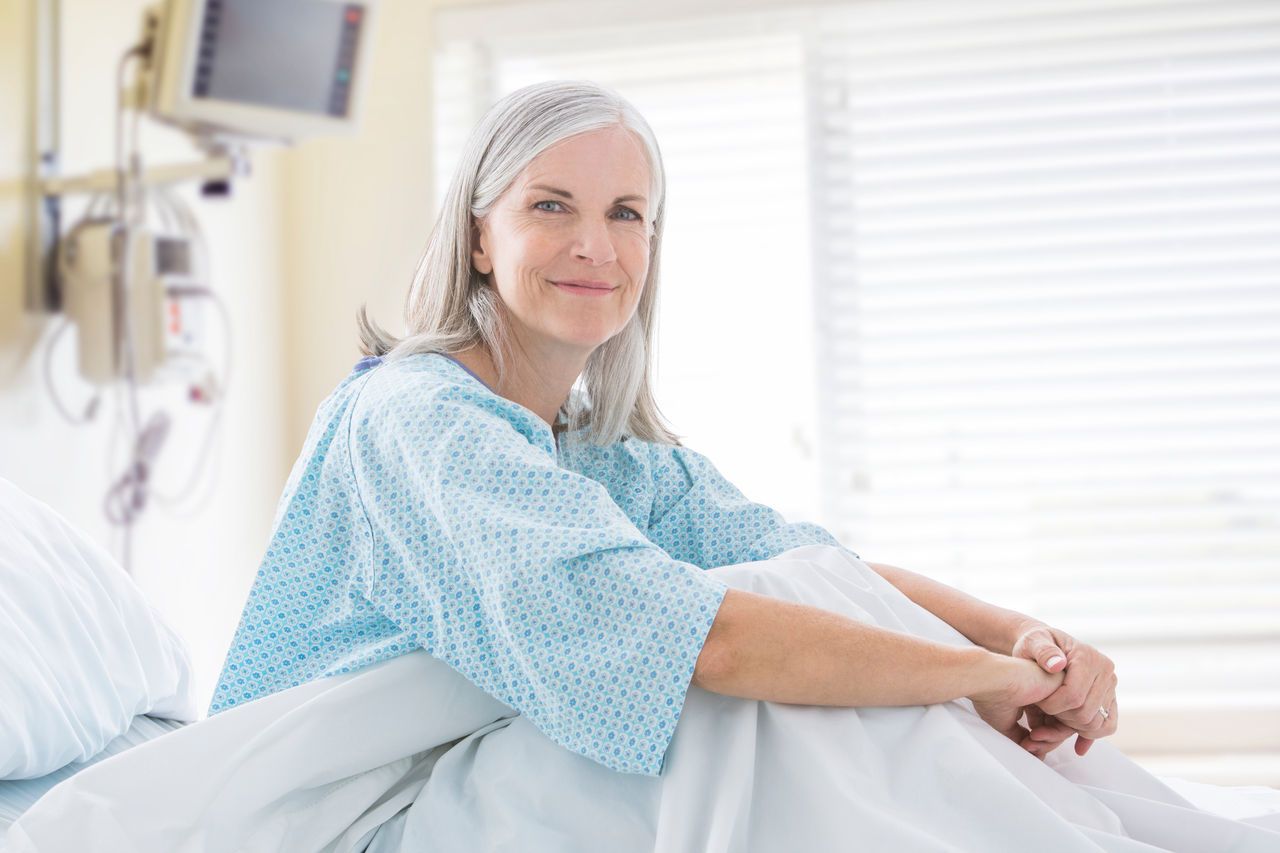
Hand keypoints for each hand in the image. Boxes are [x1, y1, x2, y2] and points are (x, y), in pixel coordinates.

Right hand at [968, 654, 1064, 745]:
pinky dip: (1057, 731)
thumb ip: (1023, 737)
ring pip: (1069, 723)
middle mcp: (1048, 692)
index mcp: (1035, 696)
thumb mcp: (1007, 723)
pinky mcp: (1065, 685)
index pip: (1050, 723)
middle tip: (1029, 747)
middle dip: (1047, 742)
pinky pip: (1073, 716)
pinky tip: (1037, 731)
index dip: (1042, 740)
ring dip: (1051, 739)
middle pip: (1061, 725)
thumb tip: (1037, 755)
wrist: (987, 680)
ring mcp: (1056, 688)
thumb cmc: (990, 695)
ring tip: (1031, 740)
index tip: (1026, 746)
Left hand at [1011, 623, 1118, 756]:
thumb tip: (1057, 665)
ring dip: (1072, 728)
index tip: (1037, 704)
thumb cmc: (1035, 644)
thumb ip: (1042, 651)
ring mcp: (1109, 686)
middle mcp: (1104, 671)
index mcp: (1087, 657)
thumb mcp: (1032, 642)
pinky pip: (1108, 725)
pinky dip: (1092, 736)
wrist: (1044, 646)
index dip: (1053, 706)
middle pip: (1086, 712)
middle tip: (1042, 713)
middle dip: (1060, 718)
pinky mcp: (1109, 698)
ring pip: (1097, 723)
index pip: (1074, 695)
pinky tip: (1077, 745)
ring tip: (1052, 722)